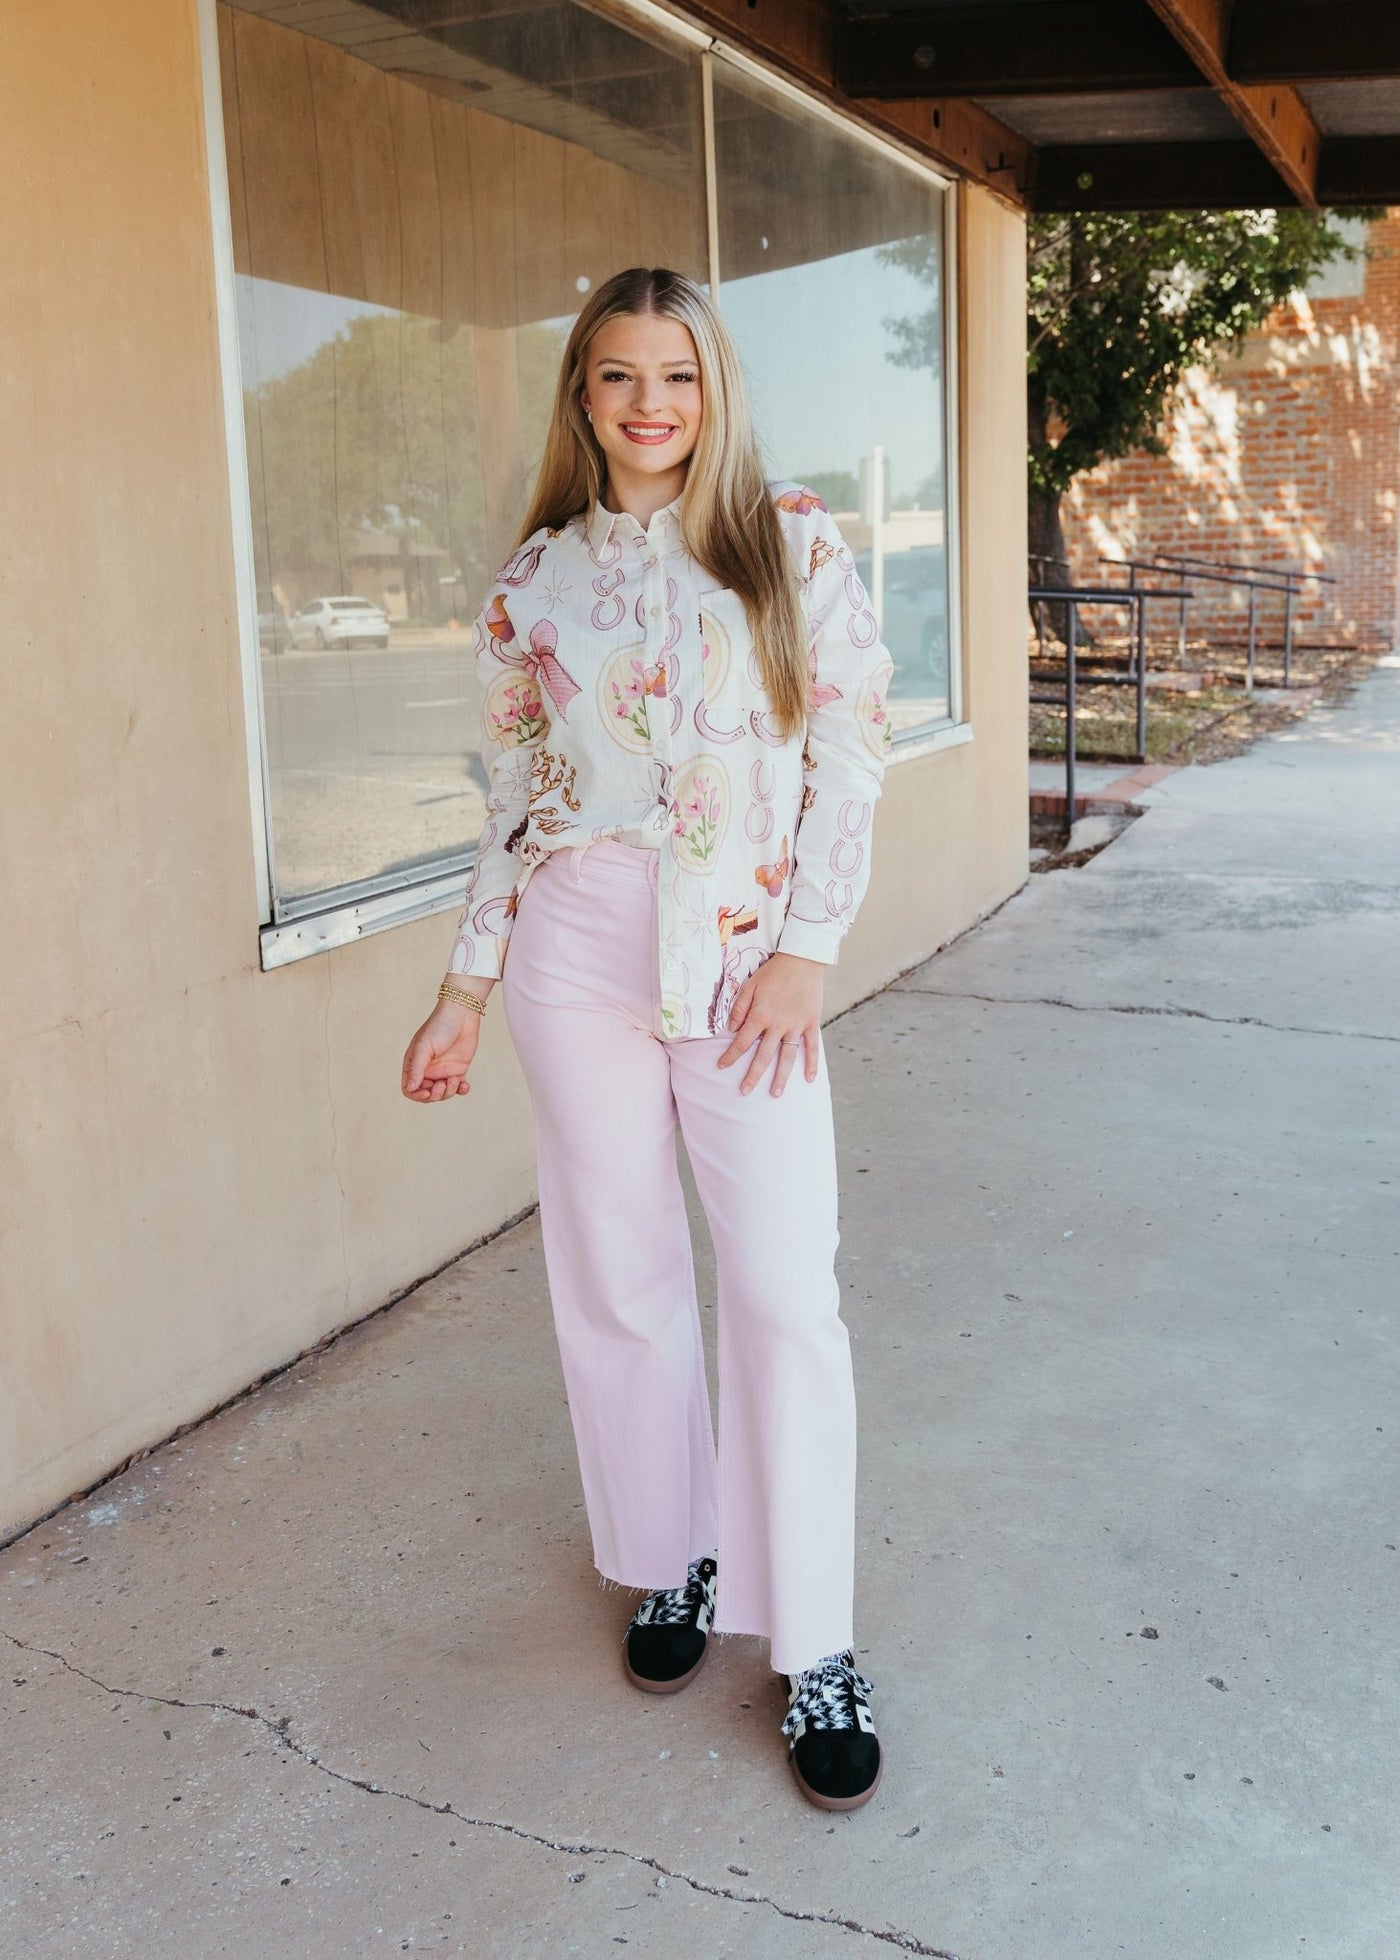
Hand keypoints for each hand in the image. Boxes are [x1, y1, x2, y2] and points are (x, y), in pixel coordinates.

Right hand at [401, 998, 485, 1102]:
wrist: (461, 1013)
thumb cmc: (439, 1026)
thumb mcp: (424, 1047)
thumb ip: (417, 1068)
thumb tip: (410, 1088)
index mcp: (414, 1064)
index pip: (410, 1088)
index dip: (417, 1095)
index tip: (427, 1092)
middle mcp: (427, 1070)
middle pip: (427, 1095)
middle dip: (435, 1095)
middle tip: (442, 1085)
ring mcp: (443, 1070)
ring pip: (443, 1094)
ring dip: (448, 1092)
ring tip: (454, 1079)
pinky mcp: (458, 1069)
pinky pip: (458, 1088)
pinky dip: (461, 1091)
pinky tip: (465, 1085)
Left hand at [717, 952, 823, 1095]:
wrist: (802, 959)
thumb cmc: (773, 971)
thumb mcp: (750, 985)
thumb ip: (739, 1008)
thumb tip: (731, 1028)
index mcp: (760, 1015)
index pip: (742, 1041)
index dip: (730, 1055)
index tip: (721, 1066)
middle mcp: (778, 1025)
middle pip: (763, 1056)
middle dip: (752, 1075)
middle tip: (744, 1092)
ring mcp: (796, 1026)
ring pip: (787, 1057)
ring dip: (781, 1077)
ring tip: (775, 1094)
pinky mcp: (811, 1023)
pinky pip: (812, 1047)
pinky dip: (811, 1063)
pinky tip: (809, 1079)